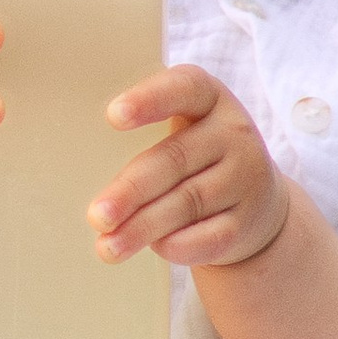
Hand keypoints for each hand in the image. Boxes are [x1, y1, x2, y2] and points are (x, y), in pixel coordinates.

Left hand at [90, 65, 288, 272]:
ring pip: (188, 202)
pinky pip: (209, 236)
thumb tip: (83, 170)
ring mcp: (245, 178)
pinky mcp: (247, 222)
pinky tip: (154, 249)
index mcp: (209, 98)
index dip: (148, 100)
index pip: (183, 88)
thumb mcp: (182, 130)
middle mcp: (233, 133)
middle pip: (175, 158)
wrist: (254, 202)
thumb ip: (144, 136)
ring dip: (143, 227)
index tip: (112, 116)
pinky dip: (177, 245)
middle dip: (131, 190)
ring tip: (108, 246)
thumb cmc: (193, 158)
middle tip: (96, 216)